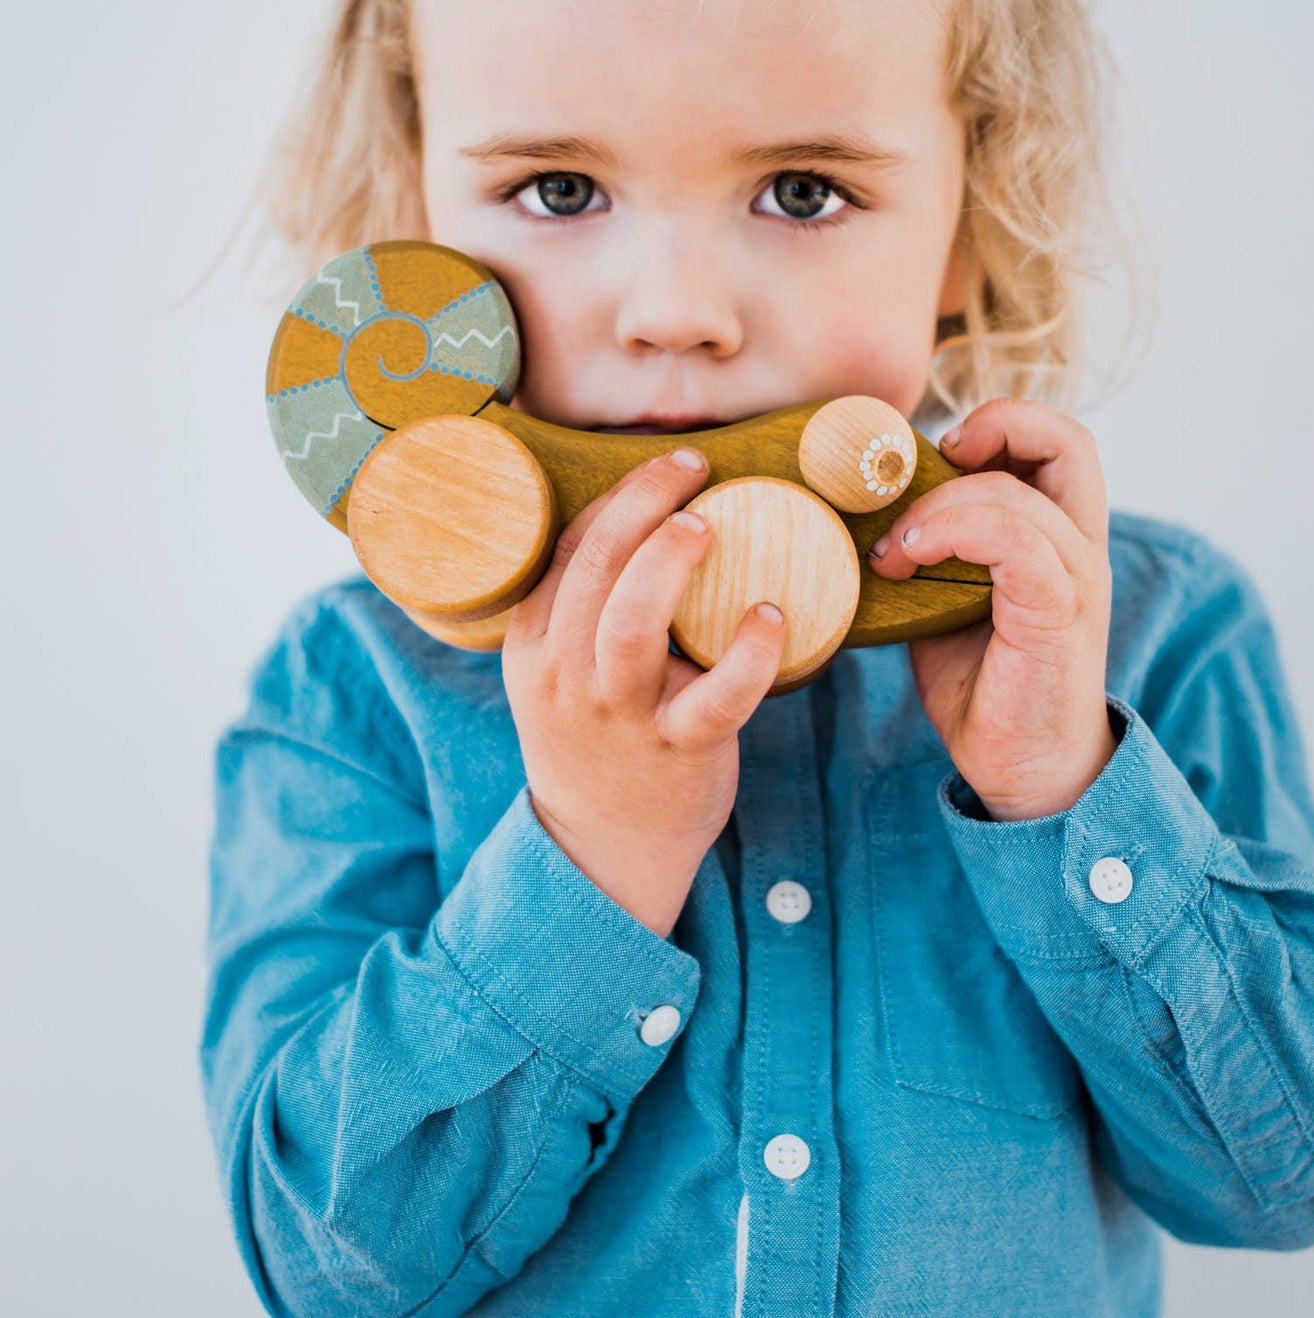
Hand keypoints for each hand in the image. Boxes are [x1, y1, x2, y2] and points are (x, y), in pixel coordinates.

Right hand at [502, 449, 786, 937]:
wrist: (603, 850)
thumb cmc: (596, 740)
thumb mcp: (558, 674)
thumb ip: (584, 609)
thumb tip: (654, 518)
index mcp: (535, 646)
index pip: (568, 550)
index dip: (618, 497)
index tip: (669, 466)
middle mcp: (569, 675)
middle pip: (594, 569)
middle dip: (641, 505)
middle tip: (692, 469)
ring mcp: (621, 715)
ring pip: (631, 625)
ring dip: (668, 563)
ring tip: (706, 524)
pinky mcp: (679, 749)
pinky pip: (716, 697)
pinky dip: (748, 653)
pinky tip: (773, 614)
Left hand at [868, 399, 1116, 820]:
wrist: (1025, 771)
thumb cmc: (988, 687)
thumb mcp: (949, 602)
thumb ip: (934, 551)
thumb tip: (864, 511)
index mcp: (1060, 537)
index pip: (1058, 442)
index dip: (1004, 422)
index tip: (941, 451)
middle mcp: (1079, 549)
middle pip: (1069, 440)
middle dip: (996, 426)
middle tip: (934, 463)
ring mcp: (1075, 580)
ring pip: (1017, 494)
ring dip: (938, 506)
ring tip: (893, 550)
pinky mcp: (1056, 615)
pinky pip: (1014, 541)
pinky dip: (952, 532)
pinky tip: (908, 562)